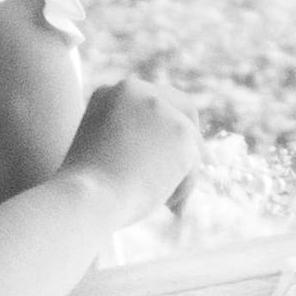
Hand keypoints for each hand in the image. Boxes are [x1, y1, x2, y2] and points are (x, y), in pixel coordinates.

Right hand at [62, 73, 199, 226]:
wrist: (86, 198)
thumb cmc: (87, 191)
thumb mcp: (102, 153)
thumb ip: (131, 142)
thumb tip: (164, 159)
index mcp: (110, 92)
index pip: (152, 101)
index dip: (169, 123)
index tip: (175, 147)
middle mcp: (136, 89)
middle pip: (182, 106)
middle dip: (194, 137)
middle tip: (209, 163)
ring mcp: (160, 107)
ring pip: (187, 144)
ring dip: (180, 176)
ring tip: (160, 205)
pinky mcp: (181, 130)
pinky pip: (193, 167)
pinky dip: (183, 190)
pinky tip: (164, 206)